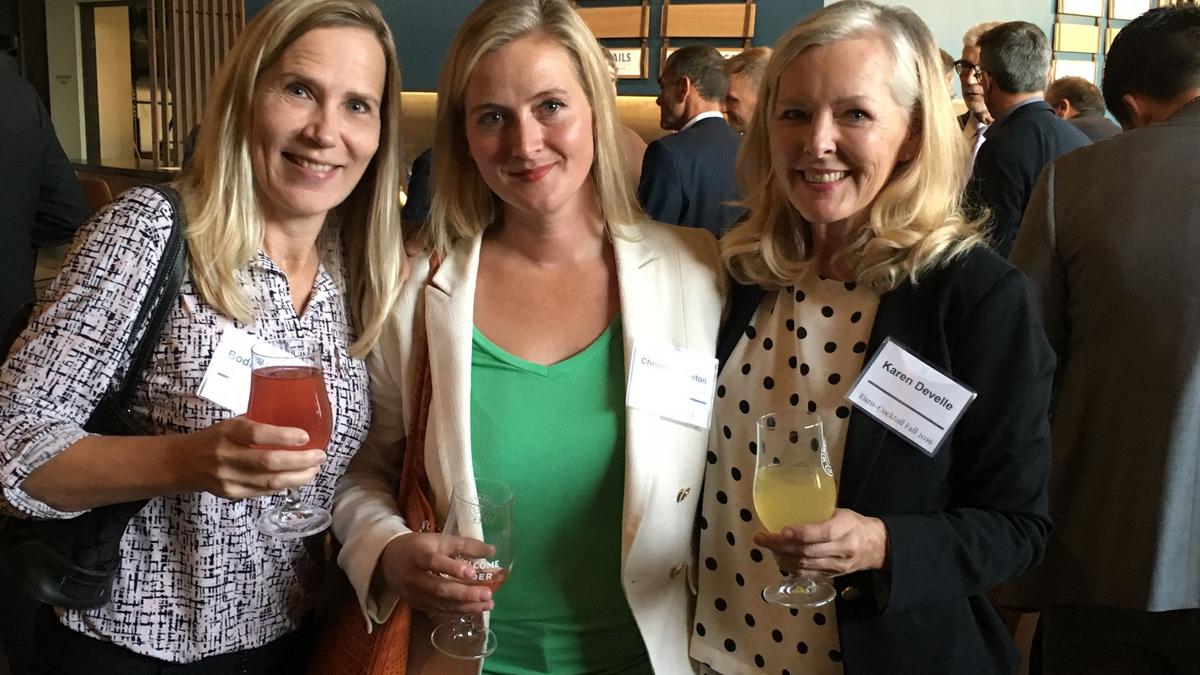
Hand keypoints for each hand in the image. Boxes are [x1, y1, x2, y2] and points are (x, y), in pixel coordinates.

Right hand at [180, 416, 325, 498]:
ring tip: (314, 469)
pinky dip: (284, 486)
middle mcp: (226, 455)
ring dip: (298, 477)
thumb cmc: (215, 438)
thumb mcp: (231, 423)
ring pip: (269, 482)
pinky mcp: (231, 494)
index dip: (284, 436)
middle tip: (320, 456)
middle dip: (300, 461)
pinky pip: (263, 492)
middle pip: (268, 462)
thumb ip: (258, 424)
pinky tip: (297, 479)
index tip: (306, 436)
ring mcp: (228, 478)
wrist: (183, 462)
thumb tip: (296, 419)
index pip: (256, 434)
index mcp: (228, 432)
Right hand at [379, 532, 495, 614]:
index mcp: (417, 555)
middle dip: (465, 593)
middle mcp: (413, 577)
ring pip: (440, 603)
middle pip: (439, 588)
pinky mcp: (415, 604)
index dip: (452, 568)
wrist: (388, 560)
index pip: (434, 562)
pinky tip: (474, 608)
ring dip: (466, 606)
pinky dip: (457, 610)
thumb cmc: (418, 546)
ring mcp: (413, 594)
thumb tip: (492, 550)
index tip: (472, 572)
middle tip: (487, 594)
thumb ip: (464, 544)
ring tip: (487, 604)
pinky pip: (438, 610)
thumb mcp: (439, 539)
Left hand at [753, 508, 888, 577]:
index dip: (799, 533)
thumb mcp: (841, 512)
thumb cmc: (855, 524)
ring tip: (767, 547)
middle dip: (780, 546)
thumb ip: (818, 513)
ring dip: (781, 557)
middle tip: (761, 537)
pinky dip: (789, 567)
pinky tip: (779, 559)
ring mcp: (836, 566)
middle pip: (807, 552)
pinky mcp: (832, 576)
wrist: (877, 547)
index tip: (780, 529)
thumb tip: (786, 508)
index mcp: (846, 528)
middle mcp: (842, 549)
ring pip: (804, 565)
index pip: (822, 533)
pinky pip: (807, 574)